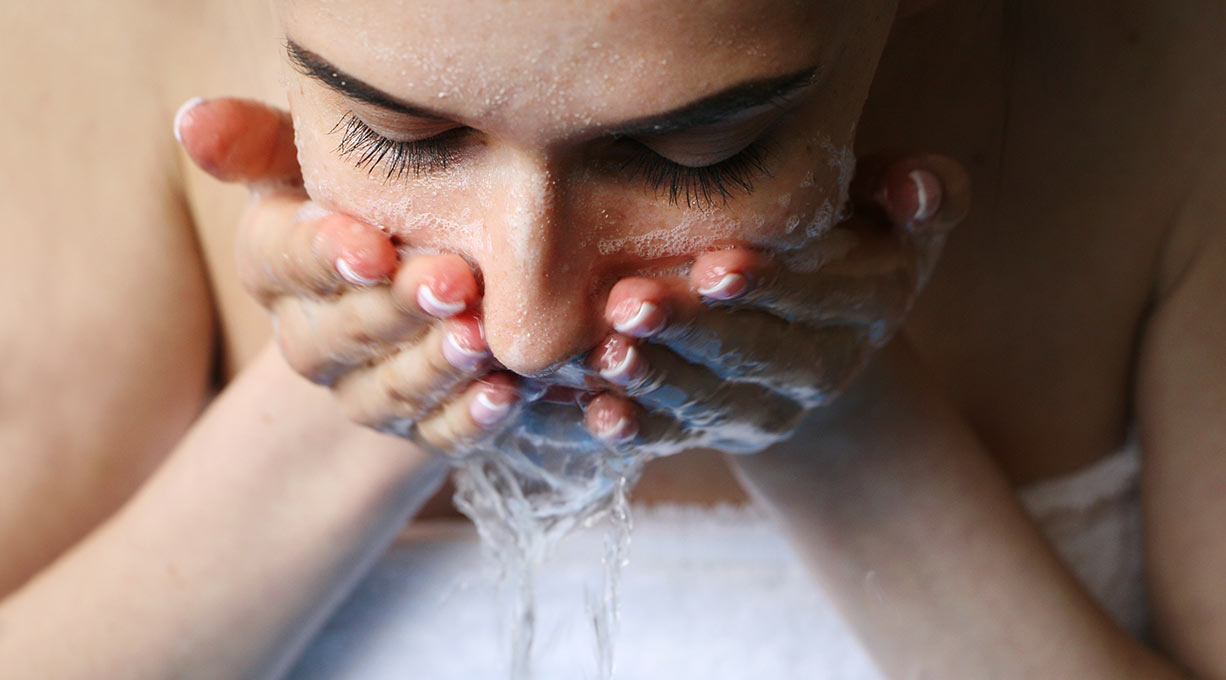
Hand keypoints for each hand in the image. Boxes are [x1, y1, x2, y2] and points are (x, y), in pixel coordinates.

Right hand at [174, 97, 520, 451]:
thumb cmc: (370, 191)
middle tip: (456, 281)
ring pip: (388, 390)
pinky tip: (506, 392)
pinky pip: (439, 434)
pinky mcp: (417, 426)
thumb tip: (193, 121)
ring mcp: (361, 388)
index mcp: (275, 261)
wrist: (420, 265)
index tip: (374, 248)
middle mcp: (308, 335)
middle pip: (341, 332)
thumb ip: (262, 139)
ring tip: (481, 337)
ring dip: (435, 366)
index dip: (327, 255)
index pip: (285, 260)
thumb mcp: (316, 155)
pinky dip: (471, 418)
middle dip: (397, 309)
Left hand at [580, 153, 970, 456]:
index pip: (821, 302)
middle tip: (632, 306)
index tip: (717, 266)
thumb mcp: (901, 216)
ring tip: (605, 355)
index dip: (772, 289)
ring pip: (707, 404)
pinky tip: (591, 415)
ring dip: (654, 384)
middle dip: (693, 335)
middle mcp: (816, 371)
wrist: (818, 331)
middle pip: (755, 358)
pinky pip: (667, 439)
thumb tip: (915, 189)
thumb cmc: (853, 243)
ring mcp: (760, 409)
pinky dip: (627, 431)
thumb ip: (925, 193)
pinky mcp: (708, 432)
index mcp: (864, 309)